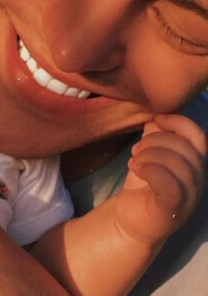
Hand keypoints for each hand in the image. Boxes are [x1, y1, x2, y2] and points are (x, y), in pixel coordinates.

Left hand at [117, 114, 205, 244]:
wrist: (130, 220)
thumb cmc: (143, 183)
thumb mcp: (150, 151)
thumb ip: (155, 131)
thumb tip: (155, 107)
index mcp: (193, 164)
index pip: (198, 136)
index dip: (178, 121)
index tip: (155, 119)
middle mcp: (196, 181)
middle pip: (185, 147)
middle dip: (156, 140)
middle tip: (137, 149)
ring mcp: (187, 199)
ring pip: (177, 164)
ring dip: (149, 155)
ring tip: (134, 161)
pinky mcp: (171, 211)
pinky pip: (169, 185)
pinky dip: (150, 170)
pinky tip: (135, 169)